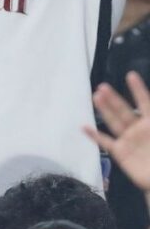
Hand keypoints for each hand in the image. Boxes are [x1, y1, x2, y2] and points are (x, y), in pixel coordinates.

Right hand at [85, 71, 149, 190]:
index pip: (145, 103)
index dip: (138, 90)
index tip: (130, 75)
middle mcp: (138, 129)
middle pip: (124, 110)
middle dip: (114, 99)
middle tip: (103, 86)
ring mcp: (128, 140)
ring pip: (114, 122)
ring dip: (105, 110)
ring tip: (96, 97)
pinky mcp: (120, 152)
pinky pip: (105, 142)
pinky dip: (94, 135)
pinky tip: (84, 127)